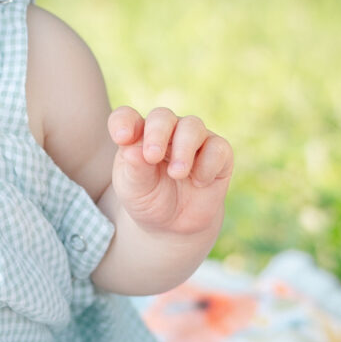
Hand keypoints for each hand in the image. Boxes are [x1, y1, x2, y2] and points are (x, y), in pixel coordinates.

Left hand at [107, 104, 232, 237]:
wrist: (175, 225)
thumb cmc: (149, 199)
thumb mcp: (134, 189)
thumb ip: (134, 169)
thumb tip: (132, 152)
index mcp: (138, 135)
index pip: (127, 117)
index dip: (123, 122)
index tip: (121, 139)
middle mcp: (167, 131)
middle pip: (162, 116)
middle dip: (157, 134)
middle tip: (152, 156)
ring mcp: (194, 139)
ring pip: (193, 126)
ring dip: (184, 148)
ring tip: (177, 173)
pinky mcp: (218, 153)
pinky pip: (218, 147)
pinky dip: (208, 164)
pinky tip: (200, 182)